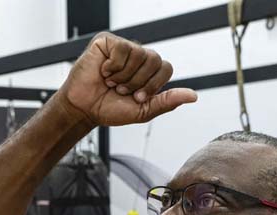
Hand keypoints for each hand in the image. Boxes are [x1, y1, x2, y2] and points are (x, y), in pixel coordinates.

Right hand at [54, 33, 196, 127]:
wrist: (83, 109)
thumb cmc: (109, 109)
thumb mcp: (142, 111)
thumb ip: (167, 102)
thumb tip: (193, 96)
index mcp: (149, 72)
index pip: (166, 68)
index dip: (153, 84)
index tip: (137, 97)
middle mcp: (138, 57)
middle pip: (155, 60)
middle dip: (138, 82)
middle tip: (121, 90)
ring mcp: (123, 48)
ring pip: (138, 54)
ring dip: (123, 76)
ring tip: (111, 82)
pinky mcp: (107, 42)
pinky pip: (121, 49)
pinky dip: (113, 66)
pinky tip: (104, 72)